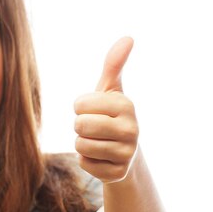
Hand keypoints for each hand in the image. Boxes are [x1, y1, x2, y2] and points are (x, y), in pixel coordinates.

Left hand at [74, 37, 138, 182]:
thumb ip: (114, 65)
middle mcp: (132, 129)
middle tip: (93, 127)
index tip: (94, 110)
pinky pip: (84, 164)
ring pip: (80, 146)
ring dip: (82, 143)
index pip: (80, 104)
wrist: (124, 151)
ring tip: (98, 141)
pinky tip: (101, 157)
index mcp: (127, 105)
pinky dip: (86, 161)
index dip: (80, 107)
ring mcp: (126, 153)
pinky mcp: (117, 173)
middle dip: (80, 126)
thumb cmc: (110, 114)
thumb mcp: (110, 90)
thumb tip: (128, 37)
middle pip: (80, 125)